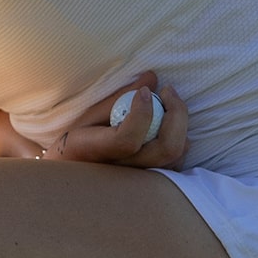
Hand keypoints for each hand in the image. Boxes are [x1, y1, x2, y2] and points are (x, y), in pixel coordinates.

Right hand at [49, 72, 187, 167]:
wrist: (77, 173)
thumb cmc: (80, 139)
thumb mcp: (91, 115)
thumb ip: (120, 97)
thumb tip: (151, 77)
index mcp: (97, 153)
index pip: (128, 141)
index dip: (142, 113)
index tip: (144, 91)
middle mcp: (123, 172)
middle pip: (165, 148)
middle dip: (176, 114)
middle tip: (167, 90)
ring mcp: (141, 179)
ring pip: (176, 154)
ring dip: (179, 124)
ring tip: (169, 104)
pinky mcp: (155, 180)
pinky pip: (178, 160)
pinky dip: (180, 137)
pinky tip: (168, 123)